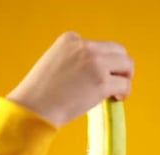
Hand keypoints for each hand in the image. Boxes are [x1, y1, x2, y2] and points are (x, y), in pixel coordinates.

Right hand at [7, 31, 133, 126]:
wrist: (33, 109)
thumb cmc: (38, 94)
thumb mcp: (52, 63)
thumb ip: (72, 60)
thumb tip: (93, 72)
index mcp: (70, 39)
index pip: (97, 45)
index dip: (100, 61)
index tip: (95, 75)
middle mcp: (84, 46)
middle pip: (117, 51)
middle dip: (118, 66)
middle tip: (115, 82)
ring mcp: (95, 63)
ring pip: (126, 64)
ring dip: (125, 77)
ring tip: (117, 91)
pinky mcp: (102, 82)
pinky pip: (125, 84)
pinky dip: (124, 92)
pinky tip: (116, 99)